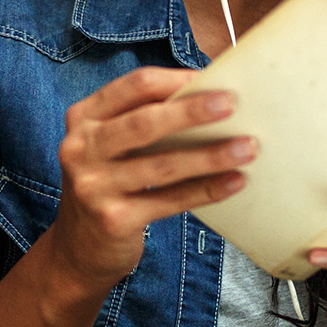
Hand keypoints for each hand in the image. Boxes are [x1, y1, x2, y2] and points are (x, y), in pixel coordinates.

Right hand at [46, 67, 254, 291]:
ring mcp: (93, 186)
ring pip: (163, 164)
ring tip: (247, 148)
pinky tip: (235, 182)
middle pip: (145, 122)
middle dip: (192, 111)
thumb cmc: (109, 182)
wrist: (78, 249)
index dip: (176, 80)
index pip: (134, 86)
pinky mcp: (113, 220)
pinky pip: (170, 200)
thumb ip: (145, 120)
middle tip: (232, 104)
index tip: (213, 78)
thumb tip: (211, 97)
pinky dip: (206, 190)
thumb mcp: (111, 145)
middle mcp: (81, 148)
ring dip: (210, 155)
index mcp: (84, 117)